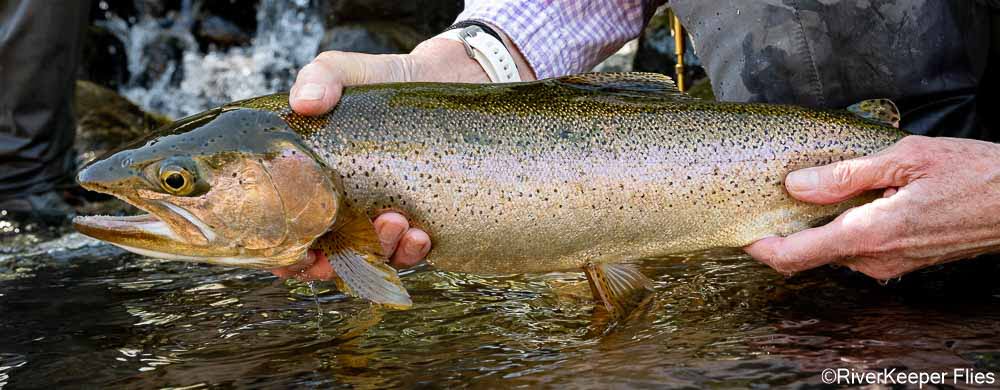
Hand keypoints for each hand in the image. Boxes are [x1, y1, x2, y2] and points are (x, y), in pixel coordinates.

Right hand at [276, 31, 534, 279]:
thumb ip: (320, 78)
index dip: (287, 258)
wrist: (442, 82)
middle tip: (336, 253)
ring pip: (376, 260)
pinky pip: (414, 253)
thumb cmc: (382, 82)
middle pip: (332, 261)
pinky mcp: (423, 222)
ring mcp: (386, 220)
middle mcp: (349, 212)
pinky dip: (413, 252)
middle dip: (333, 266)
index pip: (293, 235)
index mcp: (317, 187)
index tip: (296, 255)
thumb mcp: (345, 71)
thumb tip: (303, 102)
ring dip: (381, 252)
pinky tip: (420, 234)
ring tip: (394, 222)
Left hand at [745, 135, 999, 279]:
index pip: (794, 257)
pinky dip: (844, 229)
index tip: (741, 232)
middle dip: (788, 230)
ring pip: (834, 250)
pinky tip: (852, 199)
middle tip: (774, 196)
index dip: (760, 248)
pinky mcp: (903, 262)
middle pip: (809, 254)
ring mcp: (890, 265)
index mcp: (868, 236)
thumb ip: (844, 176)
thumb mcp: (905, 159)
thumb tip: (795, 185)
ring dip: (820, 226)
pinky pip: (859, 249)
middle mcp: (874, 260)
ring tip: (816, 189)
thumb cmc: (973, 175)